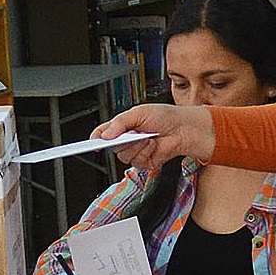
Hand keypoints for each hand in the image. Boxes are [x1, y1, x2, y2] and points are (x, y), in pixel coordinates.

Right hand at [92, 104, 216, 169]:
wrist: (183, 128)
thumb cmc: (164, 116)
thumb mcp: (139, 112)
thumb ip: (120, 122)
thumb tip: (106, 134)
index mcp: (122, 127)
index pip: (102, 134)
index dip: (96, 139)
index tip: (92, 142)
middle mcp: (127, 140)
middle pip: (111, 147)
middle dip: (120, 141)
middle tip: (130, 133)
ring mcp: (135, 151)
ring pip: (124, 157)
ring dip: (136, 147)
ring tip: (147, 137)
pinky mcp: (145, 161)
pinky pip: (137, 162)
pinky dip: (146, 153)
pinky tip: (153, 145)